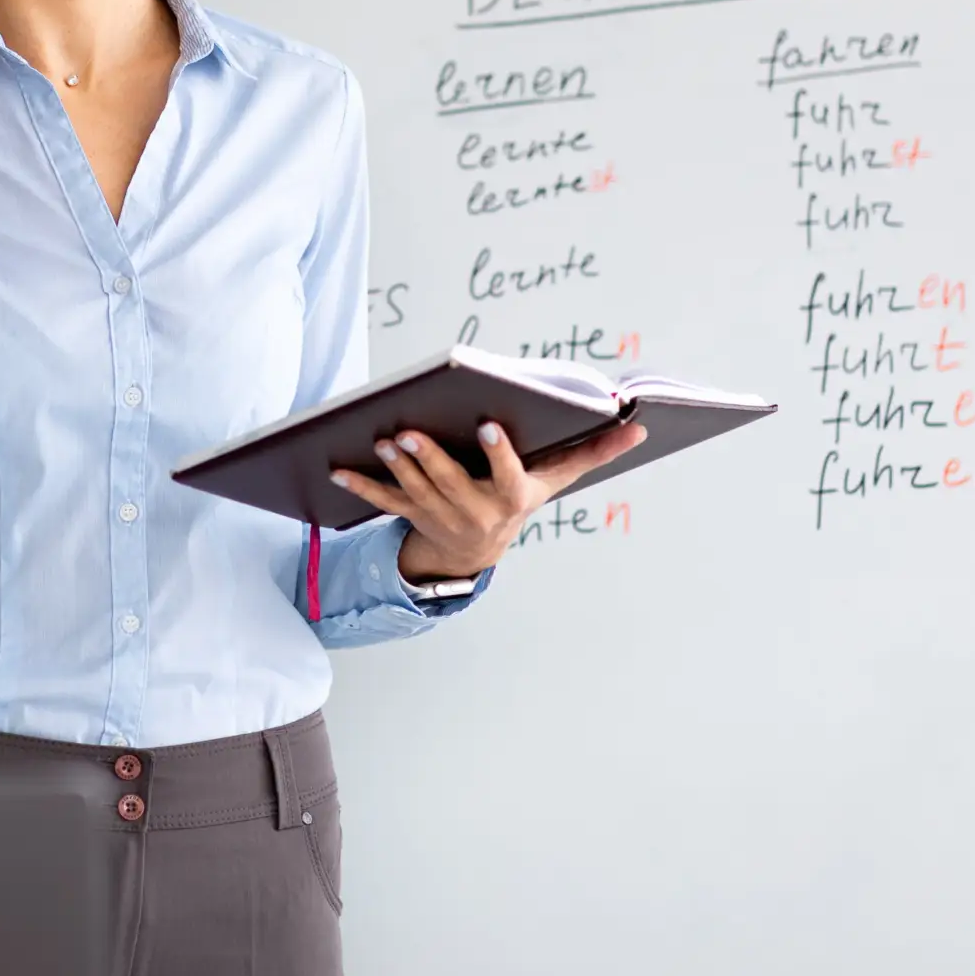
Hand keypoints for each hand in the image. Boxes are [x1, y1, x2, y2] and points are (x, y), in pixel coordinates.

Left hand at [330, 419, 647, 582]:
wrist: (476, 550)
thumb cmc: (517, 499)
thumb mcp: (554, 480)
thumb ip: (592, 451)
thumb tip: (638, 425)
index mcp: (510, 496)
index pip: (506, 473)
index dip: (498, 452)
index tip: (489, 425)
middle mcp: (475, 509)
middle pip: (451, 482)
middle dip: (430, 458)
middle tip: (410, 431)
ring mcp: (439, 514)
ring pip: (415, 490)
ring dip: (397, 467)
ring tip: (383, 439)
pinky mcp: (409, 513)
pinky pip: (382, 501)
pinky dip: (359, 485)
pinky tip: (336, 469)